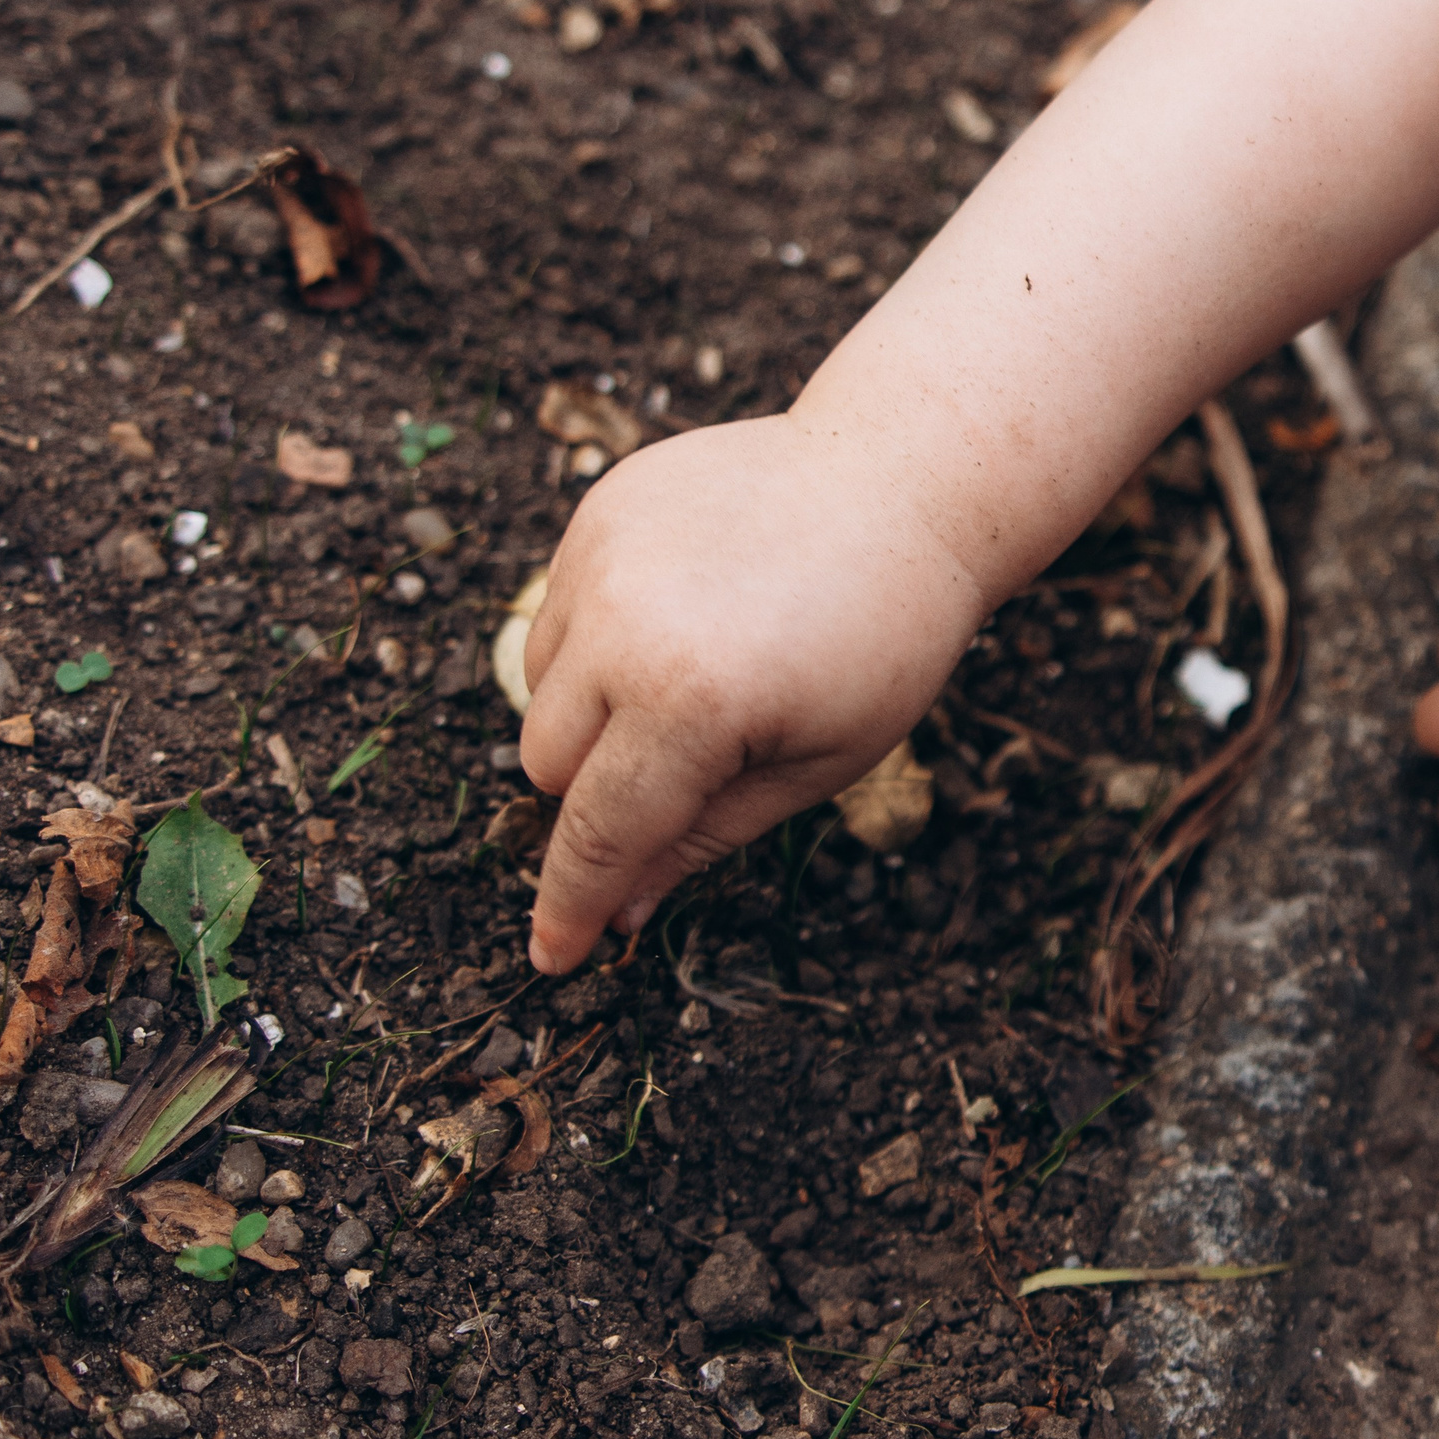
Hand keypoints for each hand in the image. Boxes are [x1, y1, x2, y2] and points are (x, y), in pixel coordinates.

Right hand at [517, 413, 989, 972]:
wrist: (899, 483)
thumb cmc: (884, 638)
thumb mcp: (817, 763)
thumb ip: (705, 838)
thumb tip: (622, 913)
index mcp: (693, 704)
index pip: (601, 831)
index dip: (572, 903)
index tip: (550, 956)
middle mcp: (626, 629)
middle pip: (549, 765)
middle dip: (600, 792)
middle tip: (693, 763)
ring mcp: (603, 561)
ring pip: (539, 690)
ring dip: (592, 715)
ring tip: (699, 679)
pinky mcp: (597, 514)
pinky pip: (555, 614)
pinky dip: (596, 642)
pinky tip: (682, 621)